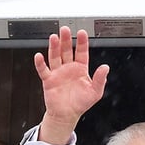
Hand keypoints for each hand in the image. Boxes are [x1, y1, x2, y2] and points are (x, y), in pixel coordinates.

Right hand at [34, 26, 109, 144]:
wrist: (67, 115)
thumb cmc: (80, 103)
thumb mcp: (95, 92)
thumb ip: (100, 79)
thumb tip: (105, 67)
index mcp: (80, 69)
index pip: (82, 52)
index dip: (82, 42)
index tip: (82, 32)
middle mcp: (68, 68)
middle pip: (67, 50)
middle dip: (66, 40)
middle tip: (65, 29)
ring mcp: (58, 73)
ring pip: (55, 57)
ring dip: (54, 47)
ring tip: (54, 37)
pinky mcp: (48, 80)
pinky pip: (43, 70)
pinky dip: (40, 63)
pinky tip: (39, 56)